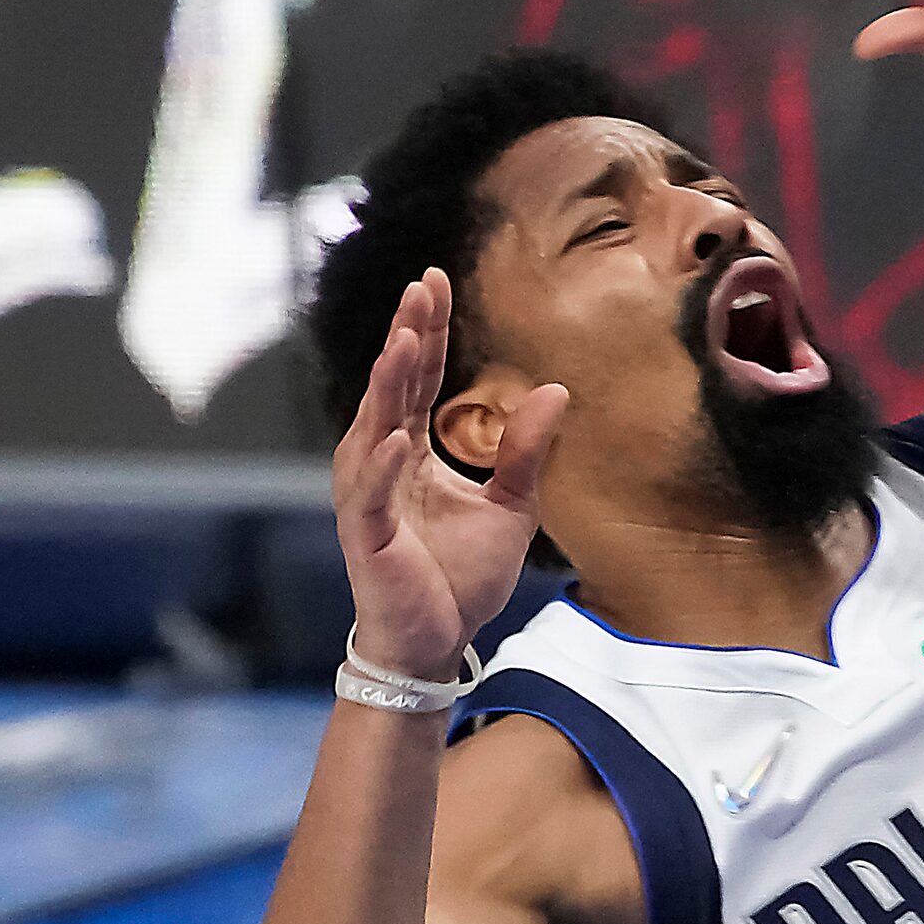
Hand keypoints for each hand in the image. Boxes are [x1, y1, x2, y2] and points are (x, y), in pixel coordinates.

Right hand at [333, 270, 568, 682]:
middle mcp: (382, 464)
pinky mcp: (366, 536)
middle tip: (421, 286)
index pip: (419, 380)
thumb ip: (527, 450)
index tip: (436, 281)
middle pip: (392, 388)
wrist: (435, 642)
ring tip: (405, 340)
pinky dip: (382, 464)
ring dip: (387, 385)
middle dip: (407, 336)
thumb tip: (557, 389)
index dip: (429, 332)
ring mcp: (368, 497)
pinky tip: (397, 433)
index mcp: (413, 453)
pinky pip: (371, 493)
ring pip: (373, 428)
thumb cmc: (461, 576)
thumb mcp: (512, 505)